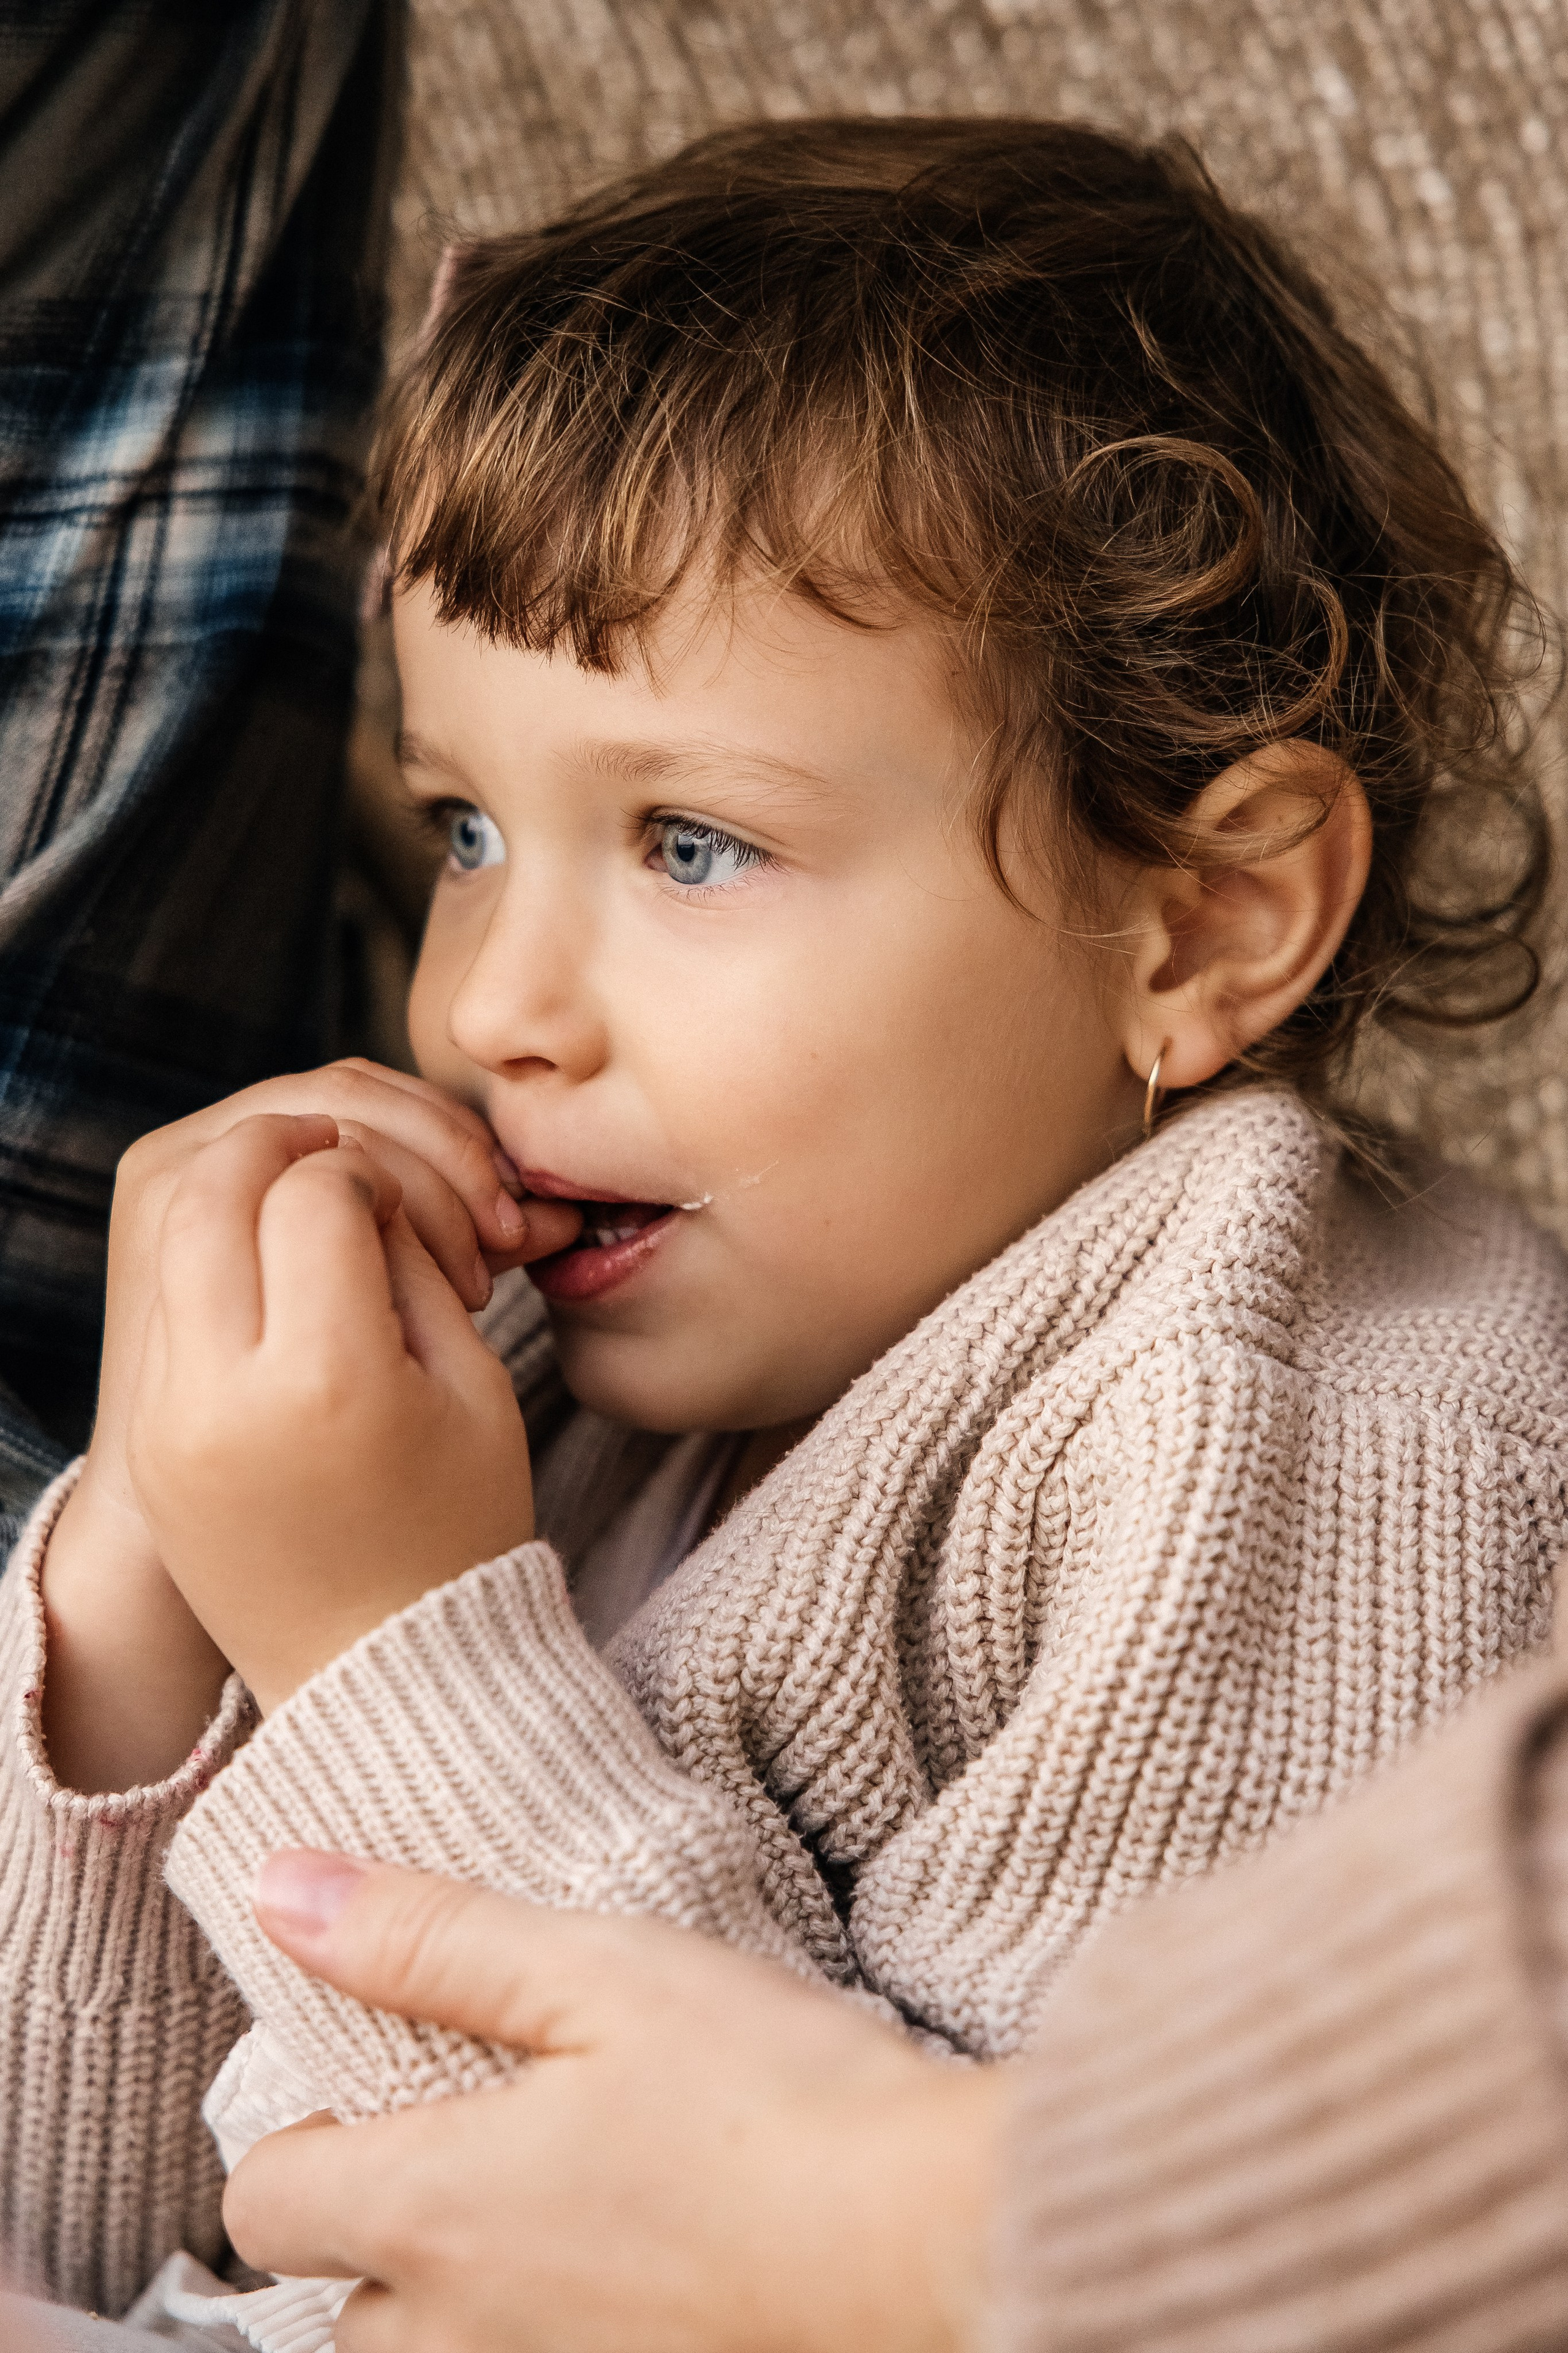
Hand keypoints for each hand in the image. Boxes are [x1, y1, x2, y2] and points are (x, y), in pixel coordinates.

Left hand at [43, 1062, 578, 1788]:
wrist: (379, 1672)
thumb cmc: (458, 1527)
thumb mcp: (473, 1387)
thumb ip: (416, 1265)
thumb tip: (363, 1180)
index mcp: (325, 1380)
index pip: (322, 1193)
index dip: (381, 1172)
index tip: (419, 1206)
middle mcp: (224, 1392)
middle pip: (222, 1186)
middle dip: (288, 1142)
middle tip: (344, 1149)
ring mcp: (172, 1417)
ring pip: (179, 1228)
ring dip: (245, 1187)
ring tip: (315, 1197)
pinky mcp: (151, 1438)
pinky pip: (173, 1299)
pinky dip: (221, 1255)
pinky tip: (283, 1267)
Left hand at [227, 1852, 998, 2352]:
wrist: (936, 2241)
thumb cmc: (777, 2100)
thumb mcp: (597, 1971)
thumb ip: (427, 1936)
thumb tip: (283, 1892)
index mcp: (440, 2213)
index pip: (266, 2203)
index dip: (301, 2133)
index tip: (379, 2079)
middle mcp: (467, 2337)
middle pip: (341, 2308)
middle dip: (377, 2230)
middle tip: (480, 2134)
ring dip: (456, 2294)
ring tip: (560, 2198)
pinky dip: (545, 2326)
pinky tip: (631, 2257)